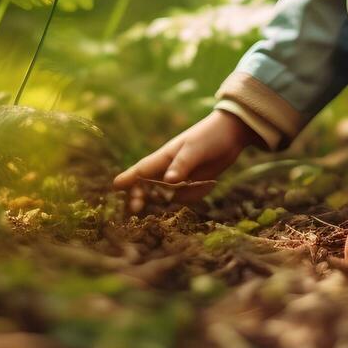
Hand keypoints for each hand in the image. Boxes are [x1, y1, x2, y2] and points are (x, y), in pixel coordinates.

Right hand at [112, 109, 260, 213]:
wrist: (231, 134)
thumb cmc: (209, 136)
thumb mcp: (196, 148)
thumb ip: (183, 164)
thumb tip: (169, 181)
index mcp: (164, 157)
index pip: (141, 170)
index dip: (128, 179)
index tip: (115, 187)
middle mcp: (168, 169)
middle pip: (147, 187)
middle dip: (139, 197)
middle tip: (136, 209)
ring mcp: (179, 179)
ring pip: (163, 196)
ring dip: (158, 203)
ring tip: (150, 212)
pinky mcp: (191, 185)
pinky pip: (183, 198)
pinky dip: (184, 200)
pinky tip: (187, 197)